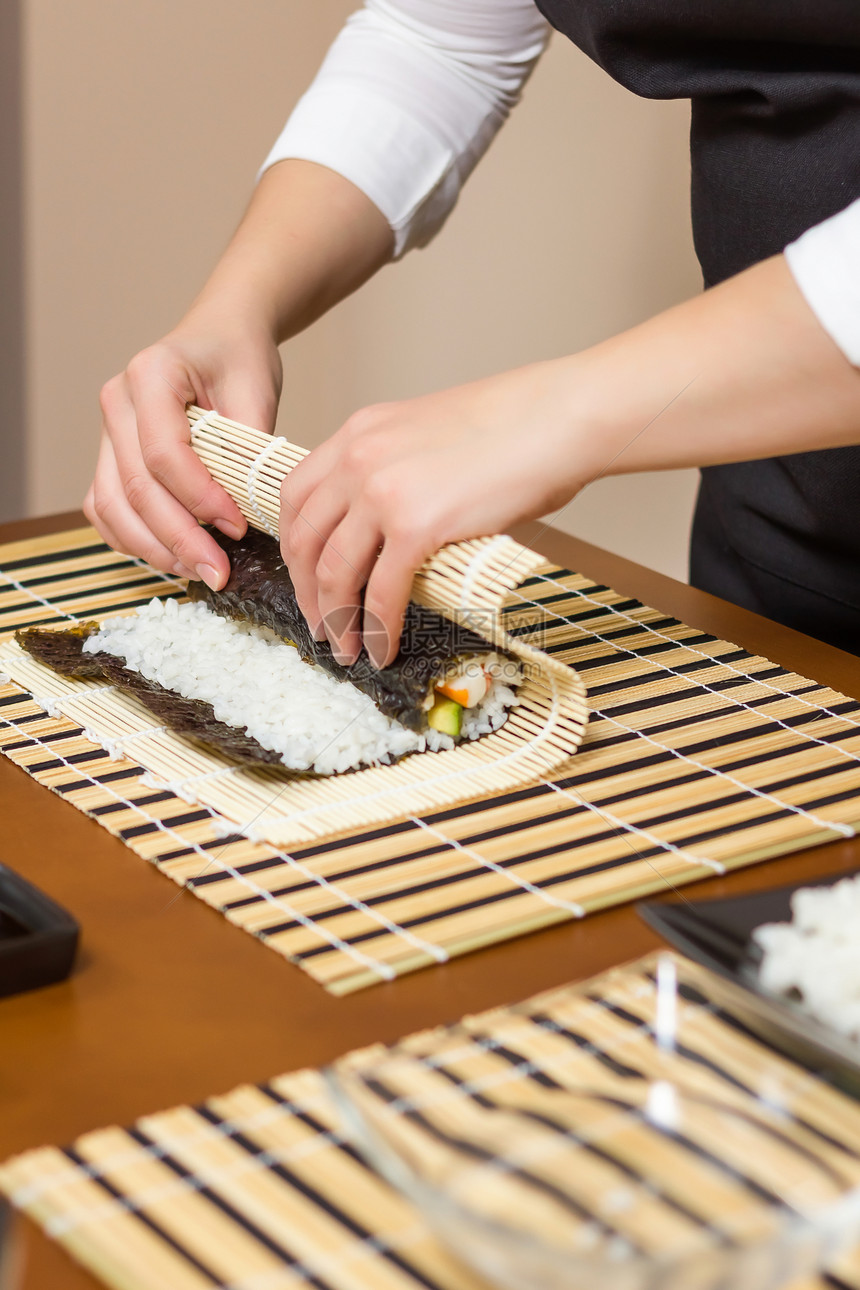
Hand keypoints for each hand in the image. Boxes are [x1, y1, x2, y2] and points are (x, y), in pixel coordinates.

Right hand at [85, 316, 282, 587]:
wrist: (220, 338)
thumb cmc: (238, 359)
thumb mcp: (257, 390)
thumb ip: (249, 446)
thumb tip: (250, 510)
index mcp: (151, 374)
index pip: (165, 452)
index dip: (200, 499)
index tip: (238, 527)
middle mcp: (117, 402)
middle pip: (135, 487)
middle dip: (180, 539)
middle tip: (219, 573)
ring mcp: (106, 431)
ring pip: (111, 505)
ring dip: (153, 548)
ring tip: (198, 571)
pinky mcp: (109, 456)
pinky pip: (104, 508)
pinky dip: (132, 540)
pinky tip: (171, 558)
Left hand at [280, 360, 583, 668]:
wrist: (559, 418)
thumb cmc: (515, 427)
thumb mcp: (428, 435)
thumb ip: (396, 472)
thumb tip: (392, 530)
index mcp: (359, 433)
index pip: (295, 496)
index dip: (293, 548)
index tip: (304, 579)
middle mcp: (359, 458)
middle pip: (304, 540)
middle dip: (307, 594)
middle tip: (321, 627)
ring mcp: (384, 491)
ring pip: (334, 571)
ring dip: (336, 620)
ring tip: (348, 649)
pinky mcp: (418, 525)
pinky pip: (383, 591)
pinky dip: (378, 629)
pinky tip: (383, 648)